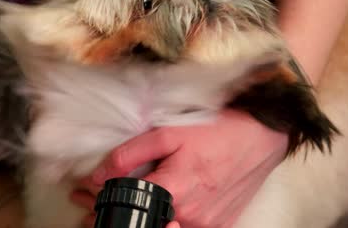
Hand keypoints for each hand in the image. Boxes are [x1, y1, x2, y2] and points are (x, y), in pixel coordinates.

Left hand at [71, 109, 288, 227]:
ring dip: (135, 220)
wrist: (262, 135)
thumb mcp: (168, 134)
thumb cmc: (218, 130)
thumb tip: (98, 176)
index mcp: (175, 192)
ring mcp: (207, 224)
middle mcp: (191, 215)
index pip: (126, 209)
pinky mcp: (220, 225)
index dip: (99, 206)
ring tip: (112, 208)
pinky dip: (164, 222)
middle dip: (109, 216)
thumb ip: (130, 155)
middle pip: (141, 223)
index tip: (84, 199)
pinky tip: (153, 211)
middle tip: (88, 205)